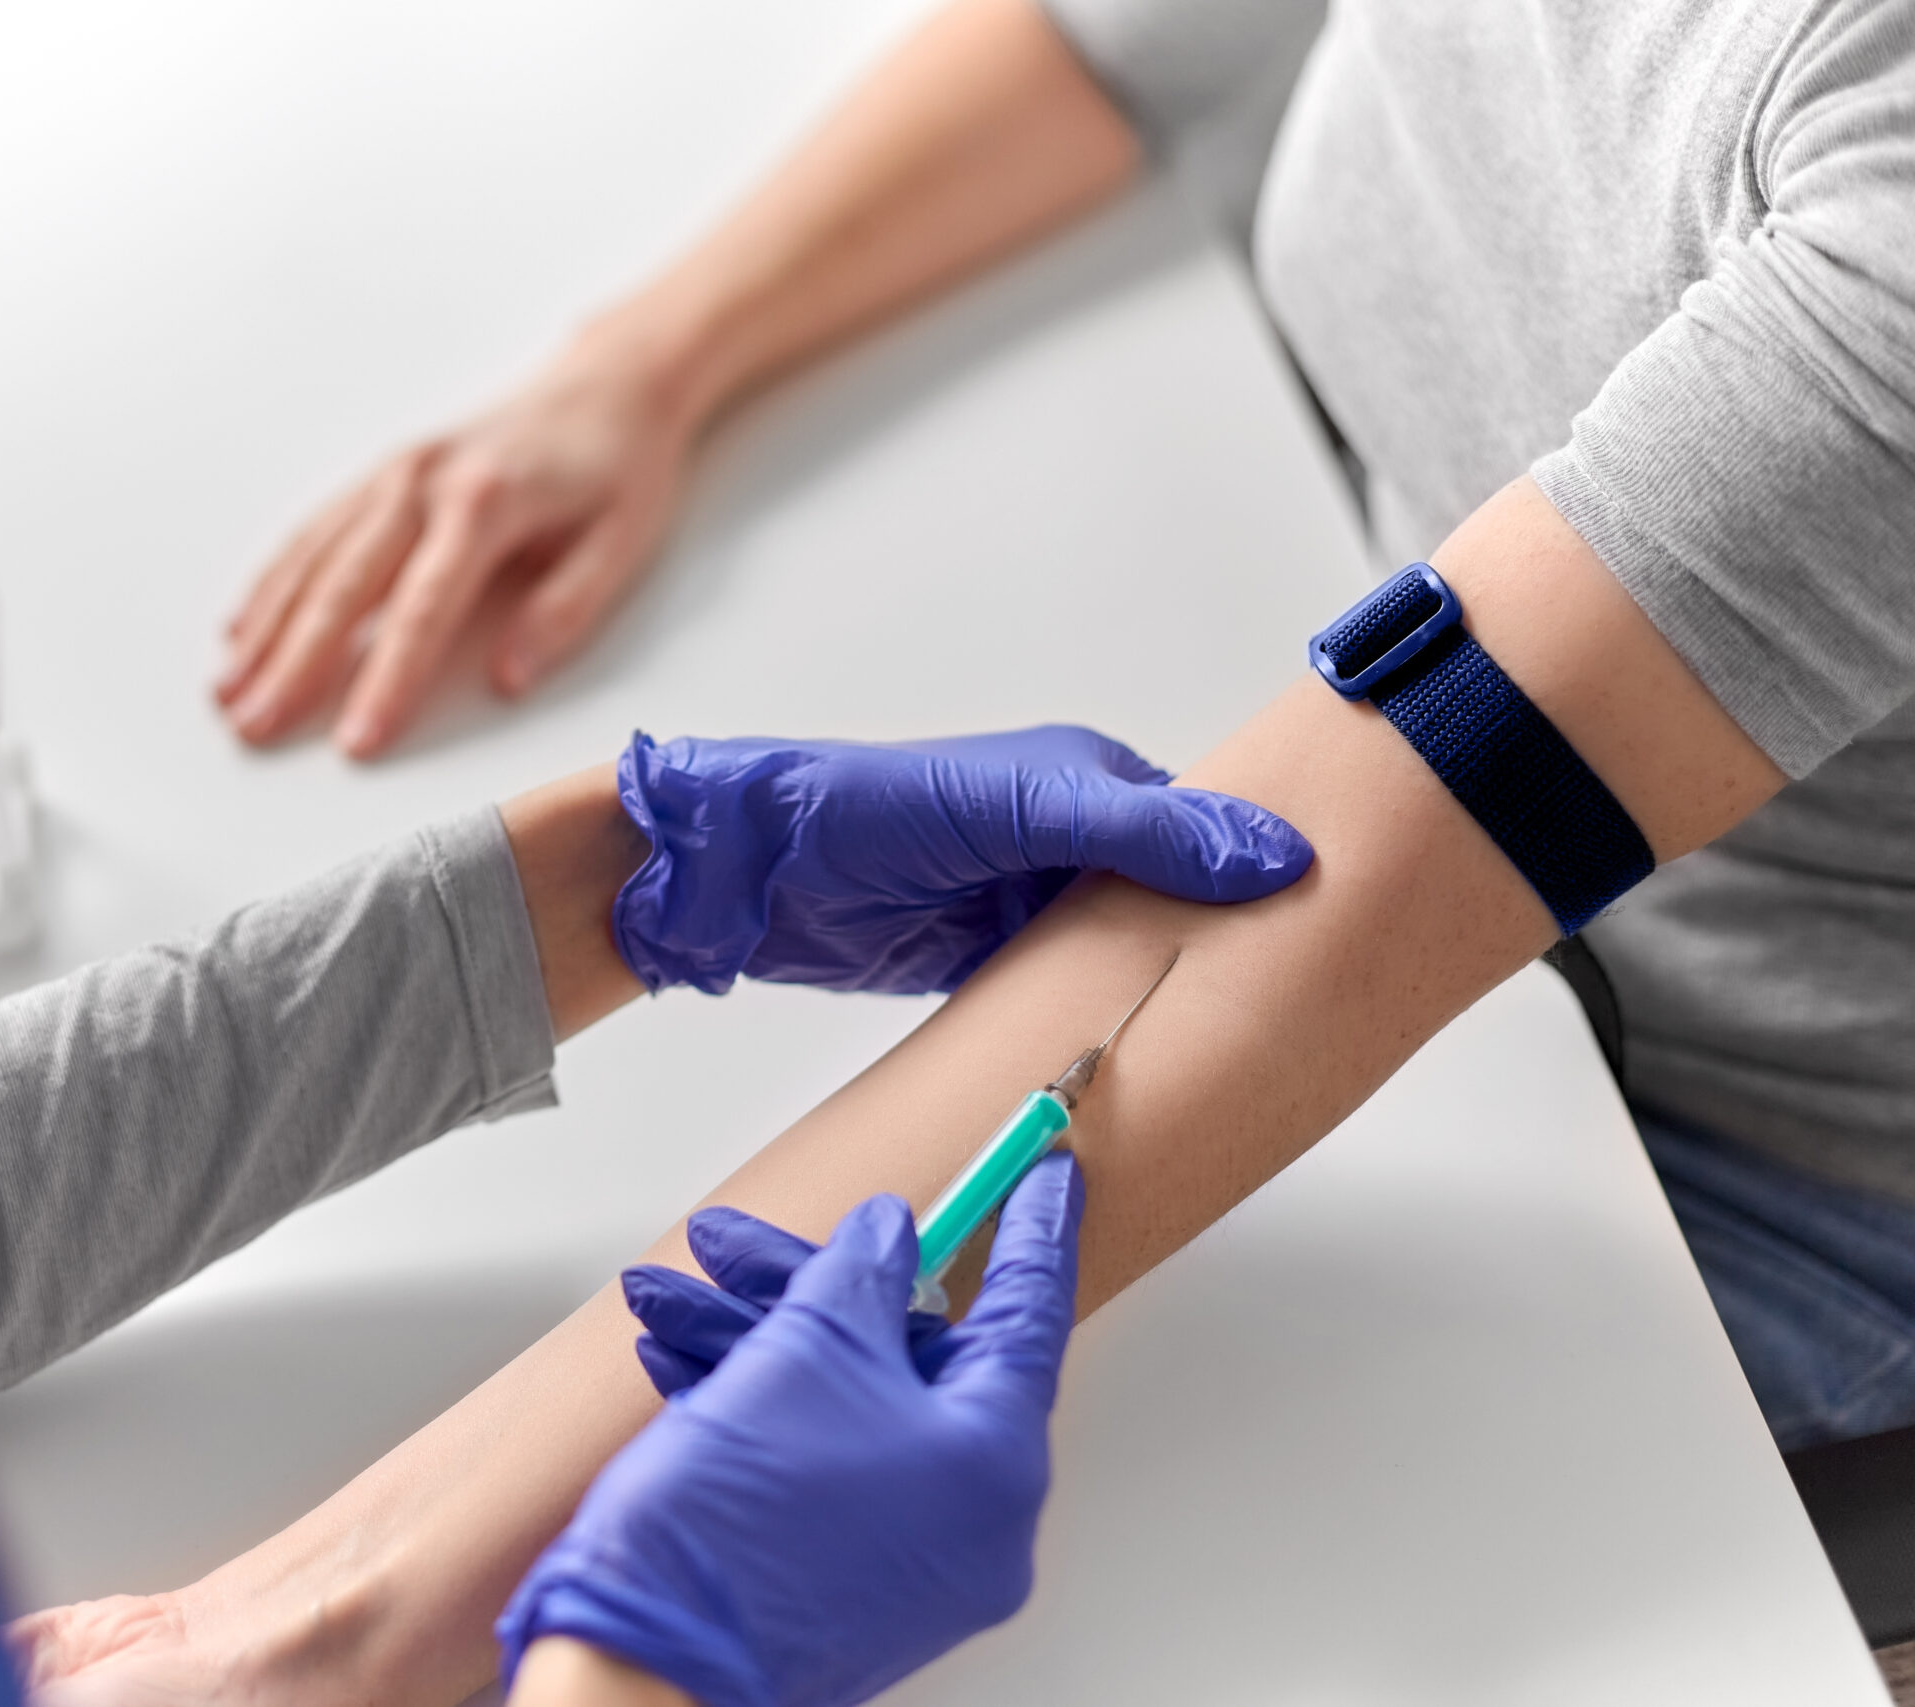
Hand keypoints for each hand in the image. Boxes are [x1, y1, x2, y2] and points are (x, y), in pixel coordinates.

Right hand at [217, 341, 700, 758]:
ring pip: (312, 559)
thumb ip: (563, 614)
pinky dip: (273, 583)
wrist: (609, 382)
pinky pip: (314, 533)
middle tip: (253, 727)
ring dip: (265, 629)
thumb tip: (507, 681)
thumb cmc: (619, 467)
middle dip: (293, 664)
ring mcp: (395, 473)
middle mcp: (423, 482)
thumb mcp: (621, 544)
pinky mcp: (383, 474)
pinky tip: (241, 628)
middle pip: (344, 587)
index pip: (423, 611)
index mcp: (485, 502)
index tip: (355, 742)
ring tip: (228, 692)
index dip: (386, 682)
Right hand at [498, 1157, 1083, 1706]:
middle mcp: (972, 1520)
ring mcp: (910, 1558)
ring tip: (672, 1299)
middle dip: (809, 1287)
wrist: (644, 1670)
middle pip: (910, 1355)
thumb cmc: (734, 1532)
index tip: (1045, 1172)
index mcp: (994, 1461)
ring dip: (756, 1339)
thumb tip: (888, 1239)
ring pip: (846, 1401)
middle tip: (746, 1243)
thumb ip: (860, 1277)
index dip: (1027, 1228)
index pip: (1028, 1312)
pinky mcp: (844, 1577)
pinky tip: (678, 1361)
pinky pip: (819, 1458)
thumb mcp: (804, 1353)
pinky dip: (754, 1404)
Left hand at [612, 726, 1312, 994]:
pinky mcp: (988, 965)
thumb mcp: (1019, 807)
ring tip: (1249, 1041)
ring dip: (1166, 989)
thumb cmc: (871, 810)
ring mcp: (1029, 904)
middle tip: (1311, 1001)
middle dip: (1230, 944)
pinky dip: (1101, 1020)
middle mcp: (1070, 838)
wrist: (750, 873)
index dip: (1271, 869)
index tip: (1347, 915)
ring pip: (1128, 954)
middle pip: (1180, 899)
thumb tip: (1275, 855)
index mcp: (1093, 780)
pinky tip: (1148, 1056)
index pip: (1214, 825)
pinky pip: (1067, 996)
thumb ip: (1143, 830)